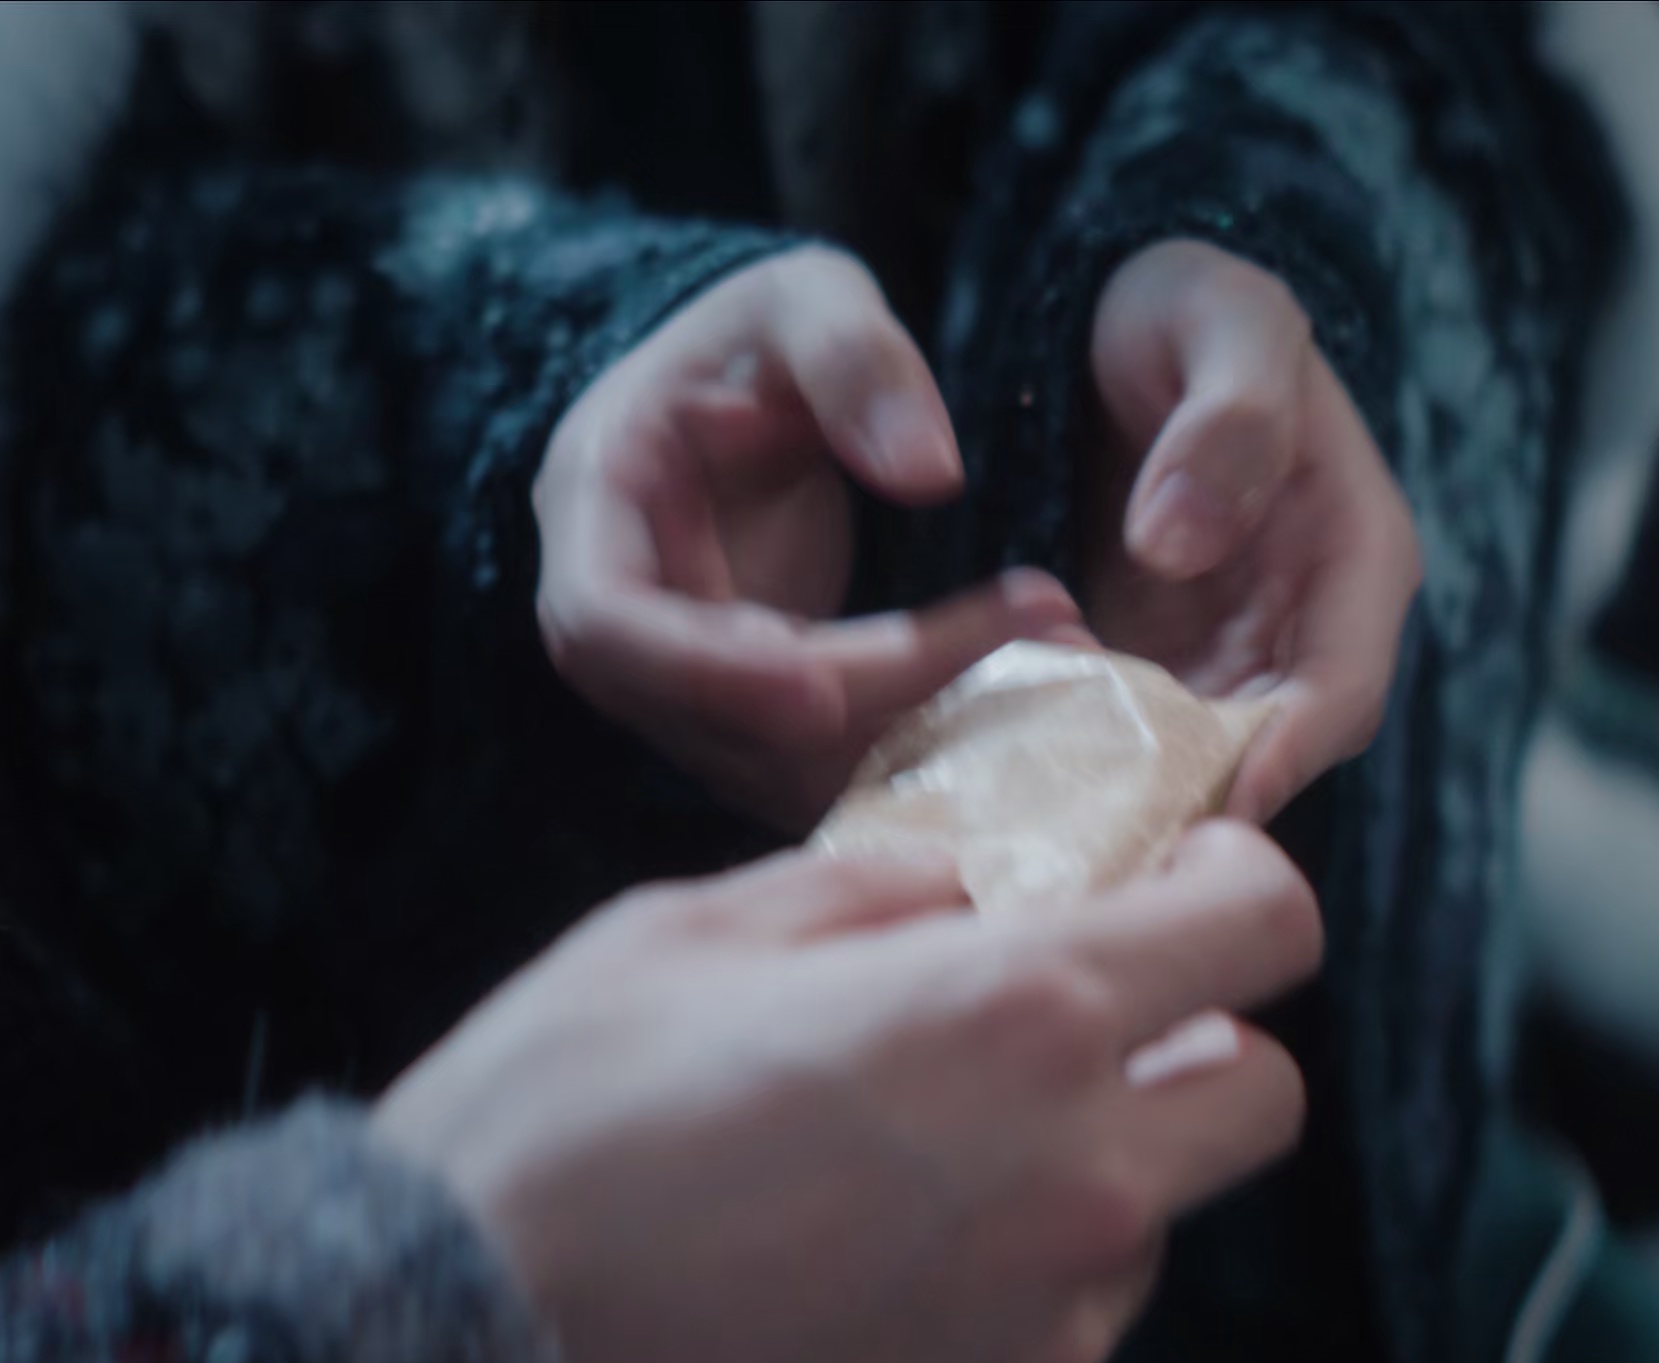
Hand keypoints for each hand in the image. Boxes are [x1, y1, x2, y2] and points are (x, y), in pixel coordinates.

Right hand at [370, 823, 1322, 1362]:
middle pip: (1261, 1093)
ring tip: (914, 1157)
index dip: (1236, 886)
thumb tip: (956, 889)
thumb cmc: (552, 1127)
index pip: (1264, 927)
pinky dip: (1008, 1280)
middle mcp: (1075, 1175)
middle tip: (1065, 1019)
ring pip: (1158, 1219)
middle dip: (1194, 1038)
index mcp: (1017, 1013)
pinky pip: (1058, 1328)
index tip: (1173, 881)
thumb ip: (863, 894)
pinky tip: (861, 1264)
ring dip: (1090, 1166)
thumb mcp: (688, 931)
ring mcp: (1045, 1325)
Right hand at [538, 247, 1083, 827]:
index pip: (603, 626)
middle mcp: (620, 620)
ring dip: (916, 734)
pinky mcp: (748, 722)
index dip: (703, 671)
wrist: (749, 391)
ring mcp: (680, 684)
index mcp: (595, 508)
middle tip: (1028, 652)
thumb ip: (857, 362)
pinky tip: (1033, 698)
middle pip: (709, 716)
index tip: (822, 685)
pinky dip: (922, 747)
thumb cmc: (761, 337)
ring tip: (1062, 660)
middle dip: (867, 702)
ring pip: (776, 763)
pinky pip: (822, 766)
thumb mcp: (806, 301)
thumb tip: (931, 474)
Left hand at [1080, 240, 1420, 820]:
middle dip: (1193, 802)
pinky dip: (1073, 761)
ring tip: (1036, 819)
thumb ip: (1227, 421)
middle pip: (1268, 755)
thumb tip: (1183, 540)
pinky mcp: (1151, 671)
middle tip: (1103, 845)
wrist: (1121, 320)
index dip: (1285, 755)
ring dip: (1124, 793)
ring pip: (1190, 764)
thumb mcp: (1226, 320)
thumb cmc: (1193, 308)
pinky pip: (1121, 741)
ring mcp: (1226, 659)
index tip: (1214, 802)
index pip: (1342, 690)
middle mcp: (1303, 629)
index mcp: (1356, 555)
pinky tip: (997, 774)